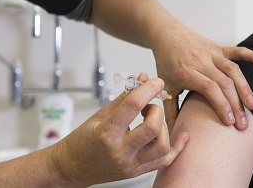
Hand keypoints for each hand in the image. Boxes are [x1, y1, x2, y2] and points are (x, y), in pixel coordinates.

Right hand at [50, 74, 187, 185]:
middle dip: (156, 110)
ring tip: (152, 122)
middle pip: (153, 129)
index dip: (148, 89)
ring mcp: (130, 165)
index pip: (133, 106)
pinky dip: (177, 148)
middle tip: (148, 106)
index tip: (155, 81)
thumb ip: (123, 98)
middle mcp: (120, 152)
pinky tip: (182, 137)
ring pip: (163, 146)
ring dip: (164, 128)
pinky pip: (164, 162)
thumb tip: (141, 80)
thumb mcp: (99, 115)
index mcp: (106, 134)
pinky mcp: (137, 172)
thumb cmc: (81, 141)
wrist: (71, 167)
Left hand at [152, 26, 252, 131]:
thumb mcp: (165, 87)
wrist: (167, 34)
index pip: (208, 88)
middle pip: (224, 82)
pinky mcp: (219, 48)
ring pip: (233, 70)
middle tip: (243, 123)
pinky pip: (238, 51)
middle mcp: (201, 61)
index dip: (221, 104)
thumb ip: (170, 111)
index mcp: (186, 71)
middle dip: (236, 104)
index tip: (229, 122)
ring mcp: (212, 53)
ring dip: (245, 88)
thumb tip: (172, 137)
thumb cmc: (166, 63)